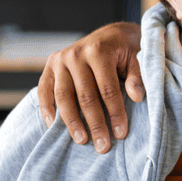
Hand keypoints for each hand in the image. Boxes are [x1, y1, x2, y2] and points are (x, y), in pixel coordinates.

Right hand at [37, 22, 144, 151]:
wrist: (111, 34)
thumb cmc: (127, 50)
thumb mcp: (138, 57)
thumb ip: (137, 76)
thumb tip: (137, 97)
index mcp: (99, 51)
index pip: (107, 89)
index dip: (115, 113)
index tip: (121, 134)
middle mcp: (76, 54)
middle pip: (85, 96)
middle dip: (95, 124)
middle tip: (103, 146)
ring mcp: (60, 60)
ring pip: (63, 96)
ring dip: (71, 122)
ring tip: (82, 141)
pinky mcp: (50, 66)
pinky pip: (44, 90)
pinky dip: (46, 109)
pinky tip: (53, 127)